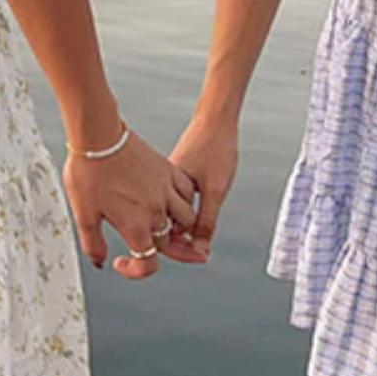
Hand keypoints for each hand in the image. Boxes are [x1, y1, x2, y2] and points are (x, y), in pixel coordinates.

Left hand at [61, 126, 199, 280]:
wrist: (98, 134)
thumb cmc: (88, 172)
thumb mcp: (83, 214)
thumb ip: (93, 244)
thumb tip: (100, 262)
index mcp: (135, 225)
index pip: (148, 262)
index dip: (137, 270)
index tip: (122, 261)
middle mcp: (156, 210)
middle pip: (167, 242)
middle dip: (157, 247)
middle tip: (144, 242)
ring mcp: (165, 189)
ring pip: (186, 220)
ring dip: (177, 227)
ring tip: (165, 224)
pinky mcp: (168, 170)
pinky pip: (187, 193)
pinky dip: (184, 201)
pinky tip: (171, 200)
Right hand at [167, 110, 237, 258]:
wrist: (216, 119)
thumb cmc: (216, 149)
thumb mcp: (216, 191)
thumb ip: (207, 222)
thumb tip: (200, 250)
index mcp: (165, 190)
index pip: (164, 230)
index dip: (178, 247)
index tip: (193, 256)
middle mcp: (160, 186)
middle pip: (164, 224)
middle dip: (180, 238)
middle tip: (198, 249)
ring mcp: (165, 179)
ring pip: (170, 211)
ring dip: (184, 224)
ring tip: (200, 231)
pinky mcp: (173, 174)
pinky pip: (174, 199)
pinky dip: (185, 210)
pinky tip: (198, 210)